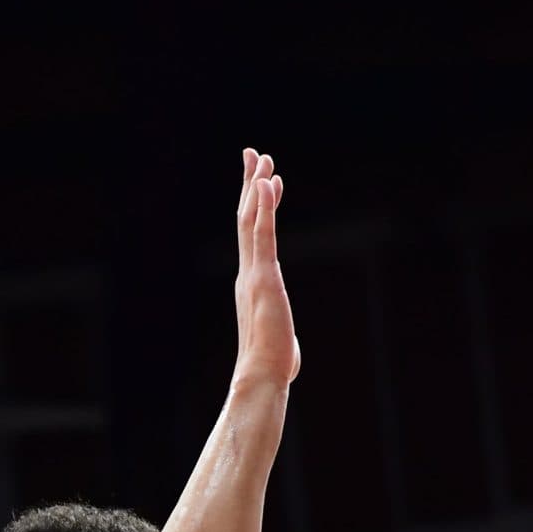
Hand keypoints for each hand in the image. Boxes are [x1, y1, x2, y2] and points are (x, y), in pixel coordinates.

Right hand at [233, 149, 298, 388]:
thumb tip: (286, 355)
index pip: (254, 238)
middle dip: (250, 185)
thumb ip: (280, 337)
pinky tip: (266, 182)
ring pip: (251, 220)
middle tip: (253, 155)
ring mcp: (254, 273)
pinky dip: (264, 206)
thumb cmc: (272, 366)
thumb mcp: (279, 343)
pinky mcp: (265, 277)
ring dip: (256, 187)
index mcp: (251, 285)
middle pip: (246, 220)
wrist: (262, 376)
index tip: (263, 184)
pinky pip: (263, 234)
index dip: (258, 208)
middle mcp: (248, 273)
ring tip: (262, 159)